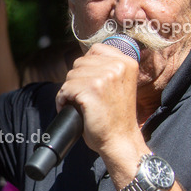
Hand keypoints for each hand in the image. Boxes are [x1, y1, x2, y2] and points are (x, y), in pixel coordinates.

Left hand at [57, 43, 142, 162]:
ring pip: (71, 75)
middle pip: (80, 62)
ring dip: (69, 91)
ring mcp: (104, 76)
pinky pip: (65, 88)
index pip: (96, 50)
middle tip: (83, 97)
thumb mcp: (120, 84)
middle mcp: (117, 66)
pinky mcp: (91, 89)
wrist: (120, 140)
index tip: (89, 83)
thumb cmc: (116, 117)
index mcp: (127, 62)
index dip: (87, 67)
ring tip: (78, 104)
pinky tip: (72, 108)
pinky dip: (62, 100)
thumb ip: (107, 69)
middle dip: (77, 80)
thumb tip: (82, 61)